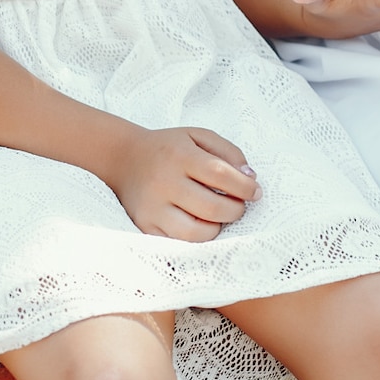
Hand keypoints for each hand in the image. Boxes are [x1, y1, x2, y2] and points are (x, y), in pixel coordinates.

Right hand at [105, 126, 261, 241]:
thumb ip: (228, 152)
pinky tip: (201, 223)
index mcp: (180, 155)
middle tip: (239, 205)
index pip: (221, 175)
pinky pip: (180, 242)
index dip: (245, 187)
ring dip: (218, 227)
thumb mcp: (198, 136)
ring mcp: (153, 208)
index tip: (256, 192)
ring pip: (197, 232)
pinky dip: (198, 237)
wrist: (124, 159)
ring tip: (220, 215)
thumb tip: (250, 178)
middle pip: (212, 207)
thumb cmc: (169, 148)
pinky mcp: (146, 226)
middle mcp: (164, 183)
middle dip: (236, 210)